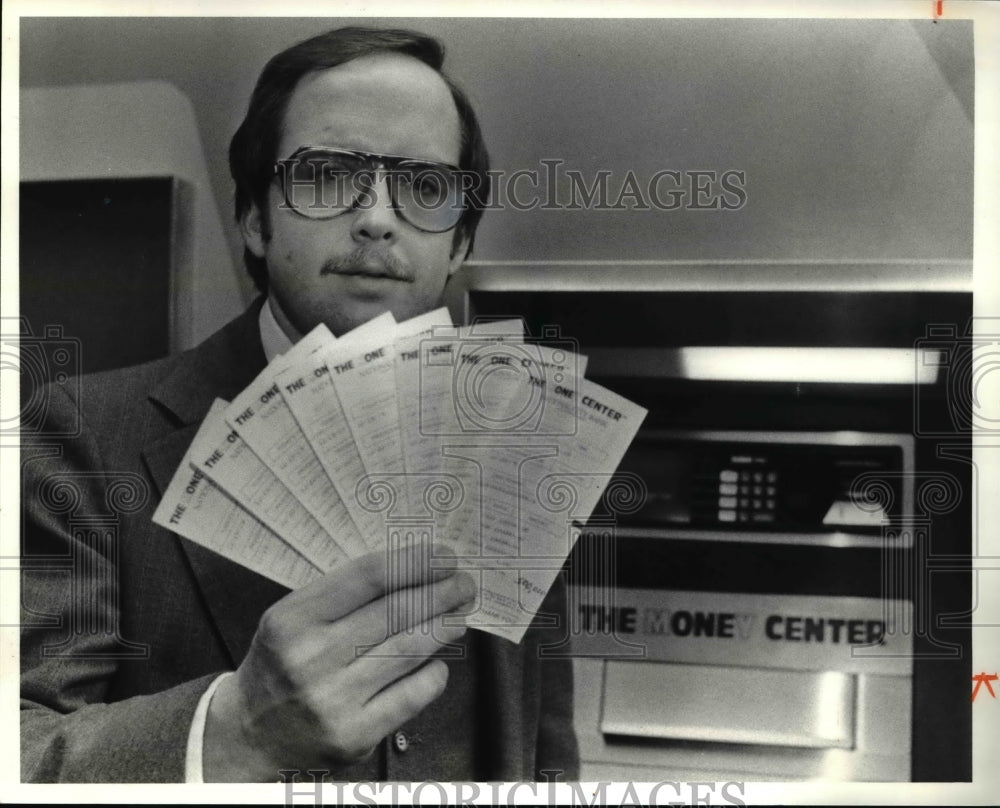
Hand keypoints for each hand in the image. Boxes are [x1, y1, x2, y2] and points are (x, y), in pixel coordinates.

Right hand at [202, 542, 474, 780]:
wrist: (250, 735)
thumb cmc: (282, 663)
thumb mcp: (293, 619)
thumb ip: (344, 597)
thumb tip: (415, 572)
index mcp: (291, 621)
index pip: (368, 578)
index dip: (415, 563)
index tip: (444, 557)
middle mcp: (311, 659)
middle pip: (396, 613)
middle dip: (441, 593)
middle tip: (464, 583)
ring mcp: (334, 701)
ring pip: (409, 651)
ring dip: (445, 627)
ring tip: (459, 613)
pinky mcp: (355, 736)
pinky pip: (412, 694)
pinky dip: (433, 672)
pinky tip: (437, 660)